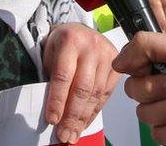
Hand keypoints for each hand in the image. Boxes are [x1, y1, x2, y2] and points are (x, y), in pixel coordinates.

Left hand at [43, 24, 119, 143]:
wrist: (78, 30)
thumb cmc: (60, 45)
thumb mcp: (49, 53)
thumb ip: (50, 77)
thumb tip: (53, 113)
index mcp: (69, 40)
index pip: (63, 75)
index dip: (57, 100)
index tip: (52, 120)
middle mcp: (91, 46)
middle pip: (82, 88)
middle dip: (72, 116)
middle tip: (65, 135)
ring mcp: (107, 55)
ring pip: (95, 93)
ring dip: (84, 118)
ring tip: (73, 134)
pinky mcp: (116, 65)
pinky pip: (106, 94)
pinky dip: (94, 111)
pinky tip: (85, 123)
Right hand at [113, 33, 165, 145]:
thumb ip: (145, 44)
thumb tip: (116, 61)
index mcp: (159, 65)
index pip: (129, 71)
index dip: (142, 73)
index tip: (160, 69)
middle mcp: (160, 88)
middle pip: (135, 95)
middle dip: (163, 94)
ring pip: (148, 118)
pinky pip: (163, 137)